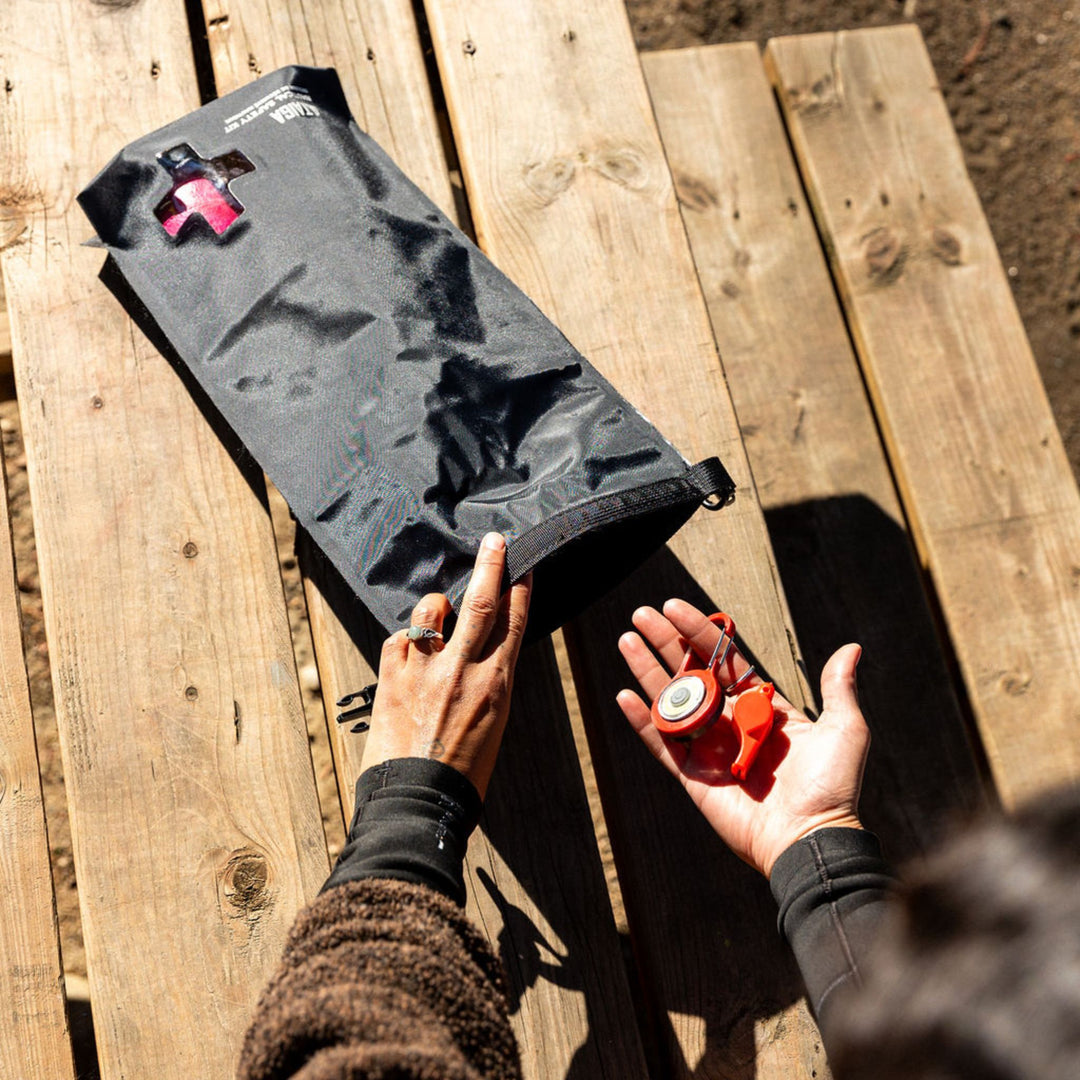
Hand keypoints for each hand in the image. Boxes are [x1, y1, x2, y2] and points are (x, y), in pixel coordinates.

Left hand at [360, 533, 531, 796]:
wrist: (418, 804)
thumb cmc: (462, 776)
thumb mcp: (493, 726)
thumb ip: (488, 684)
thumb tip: (482, 656)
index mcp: (496, 686)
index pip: (513, 624)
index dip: (520, 590)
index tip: (524, 567)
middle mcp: (463, 671)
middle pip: (480, 603)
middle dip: (490, 566)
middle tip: (495, 541)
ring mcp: (424, 671)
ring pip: (432, 612)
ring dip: (437, 603)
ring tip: (439, 607)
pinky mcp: (391, 678)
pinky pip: (399, 639)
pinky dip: (407, 638)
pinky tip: (410, 649)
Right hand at [617, 599, 868, 876]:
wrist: (811, 838)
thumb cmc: (832, 786)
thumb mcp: (846, 728)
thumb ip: (838, 687)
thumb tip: (852, 648)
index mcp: (762, 707)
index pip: (724, 660)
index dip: (699, 632)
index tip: (675, 606)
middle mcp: (731, 723)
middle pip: (690, 672)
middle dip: (665, 642)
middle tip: (641, 614)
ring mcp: (709, 748)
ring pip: (671, 701)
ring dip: (646, 671)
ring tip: (625, 640)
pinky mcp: (692, 776)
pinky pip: (660, 743)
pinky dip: (641, 720)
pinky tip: (624, 695)